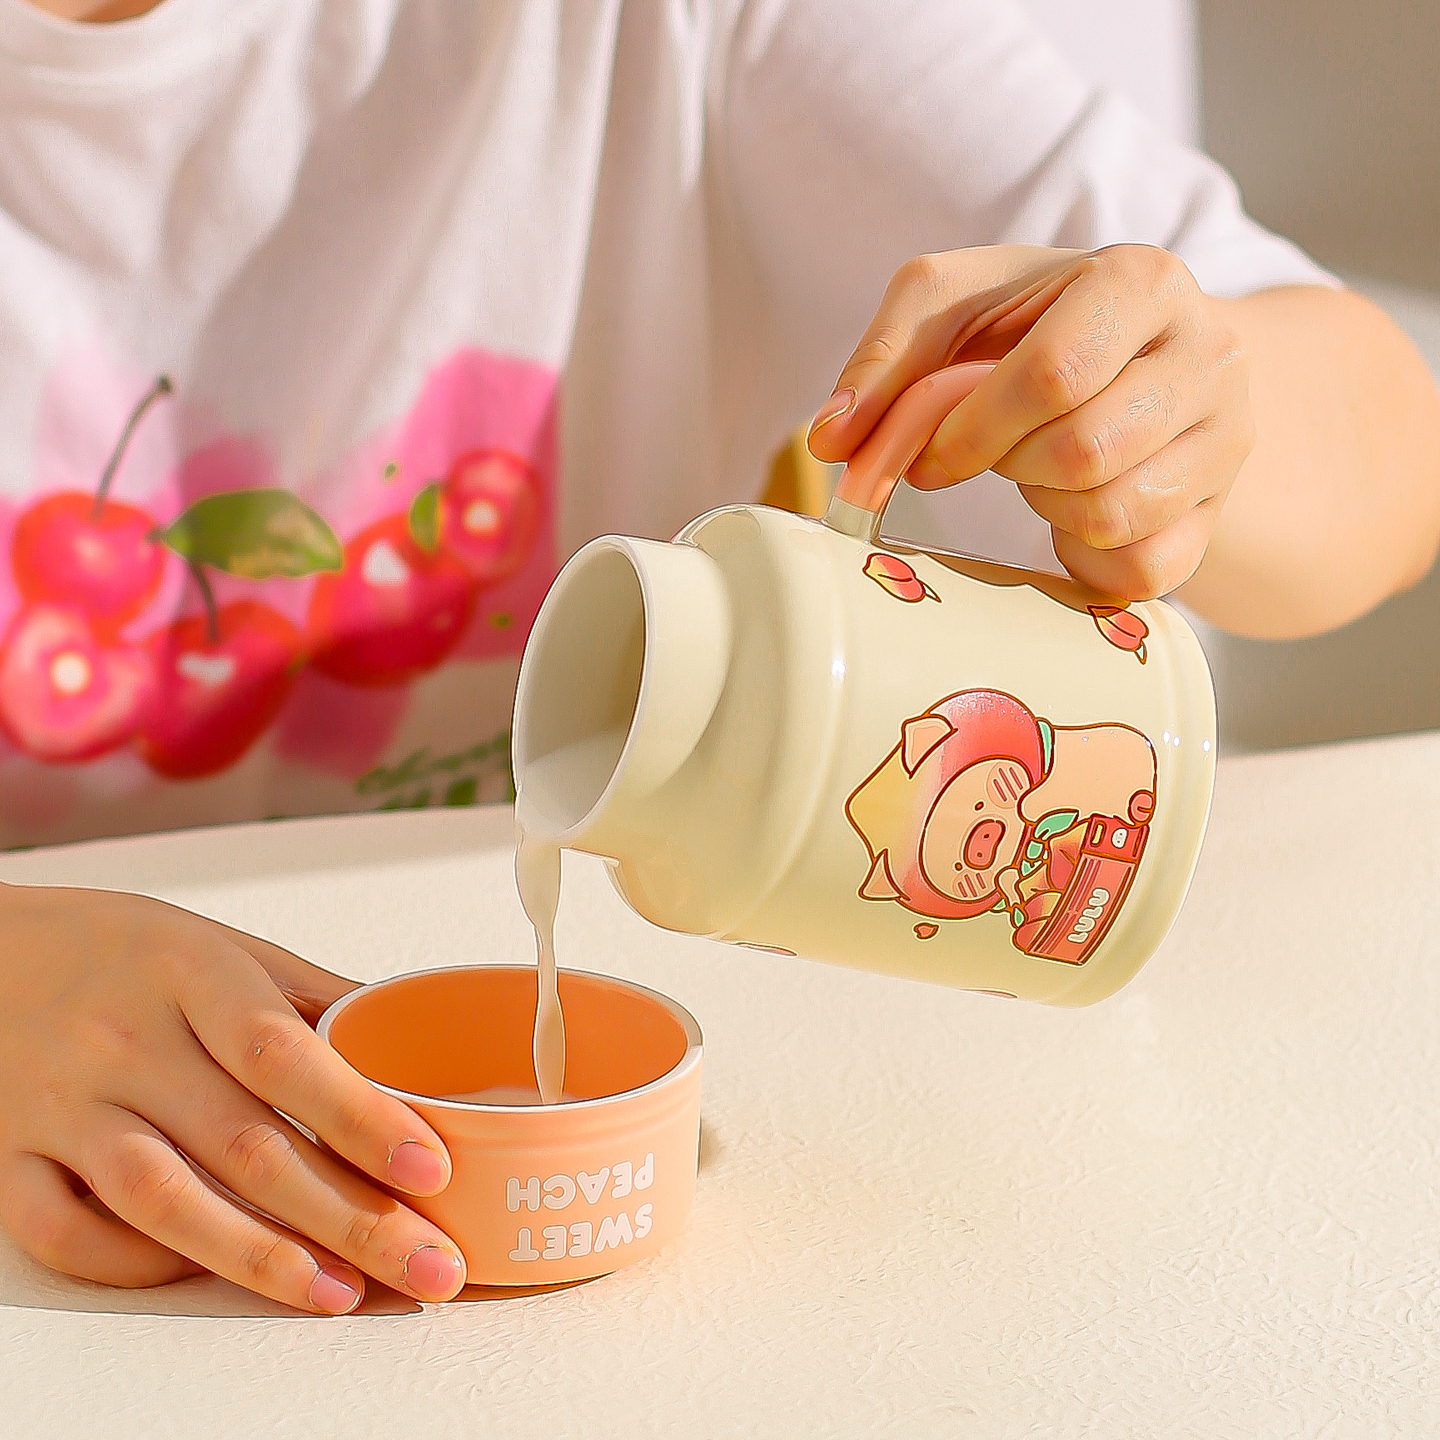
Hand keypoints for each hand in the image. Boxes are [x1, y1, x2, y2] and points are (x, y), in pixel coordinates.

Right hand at [0, 884, 466, 1312]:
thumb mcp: (224, 946)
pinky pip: (70, 1233)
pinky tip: (211, 1271)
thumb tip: (415, 1053)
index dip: (359, 1116)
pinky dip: (141, 1262)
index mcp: (191, 973)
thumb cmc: (127, 952)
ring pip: (164, 1200)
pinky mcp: (11, 1160)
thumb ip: (314, 1000)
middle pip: (245, 1145)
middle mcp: (125, 1041)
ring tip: (344, 1293)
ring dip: (262, 1257)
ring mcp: (63, 1106)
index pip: (283, 1054)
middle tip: (429, 1265)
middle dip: (350, 1216)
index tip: (430, 1167)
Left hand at [808, 244, 1255, 599]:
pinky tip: (1072, 513)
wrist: (1142, 355)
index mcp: (1140, 280)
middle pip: (1085, 452)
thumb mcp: (954, 304)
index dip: (974, 429)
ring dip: (1048, 509)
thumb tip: (830, 441)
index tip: (935, 448)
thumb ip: (886, 357)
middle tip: (993, 454)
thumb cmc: (1033, 324)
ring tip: (1039, 470)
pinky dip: (1085, 558)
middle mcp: (1208, 353)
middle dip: (1009, 467)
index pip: (1055, 374)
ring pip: (1115, 516)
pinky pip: (1144, 572)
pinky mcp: (1219, 515)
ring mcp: (1227, 439)